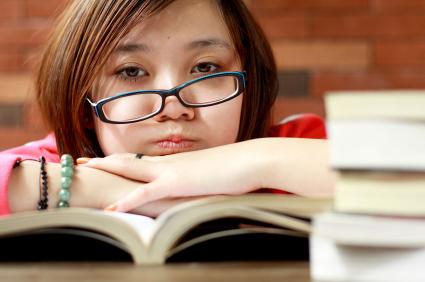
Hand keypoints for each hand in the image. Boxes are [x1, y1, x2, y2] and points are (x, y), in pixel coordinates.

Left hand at [79, 141, 264, 212]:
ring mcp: (170, 171)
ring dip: (104, 172)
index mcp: (175, 162)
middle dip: (103, 161)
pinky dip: (126, 200)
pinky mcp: (177, 182)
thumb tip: (196, 185)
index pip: (141, 161)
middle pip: (128, 161)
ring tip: (81, 175)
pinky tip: (111, 209)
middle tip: (81, 162)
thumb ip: (198, 179)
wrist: (250, 160)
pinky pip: (145, 192)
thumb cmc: (236, 168)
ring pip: (129, 170)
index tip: (105, 161)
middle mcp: (167, 163)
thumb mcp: (211, 174)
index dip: (121, 161)